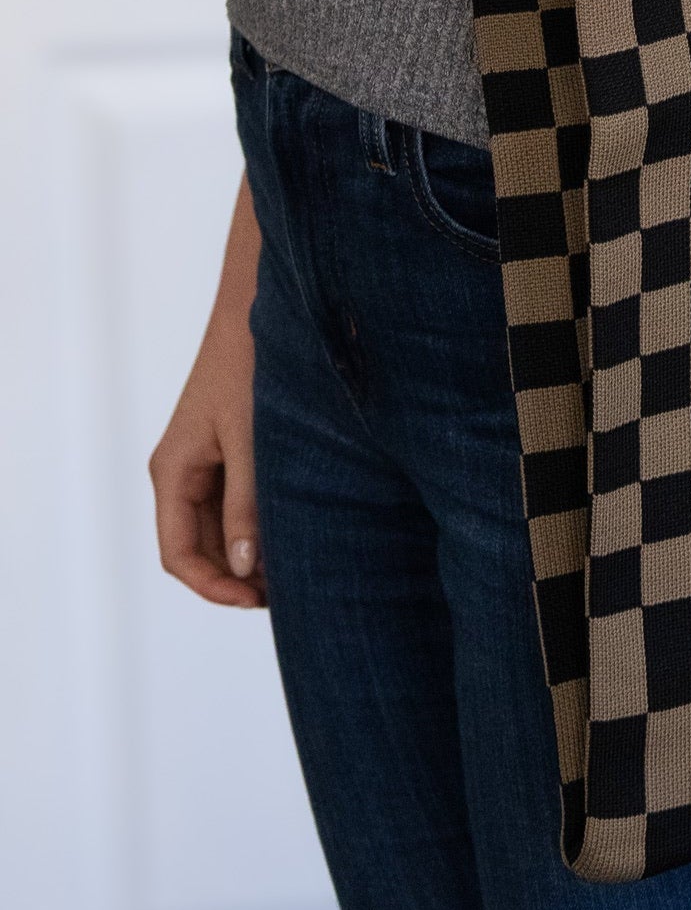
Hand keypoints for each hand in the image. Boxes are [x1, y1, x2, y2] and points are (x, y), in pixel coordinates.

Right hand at [149, 174, 266, 608]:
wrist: (263, 306)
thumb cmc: (253, 365)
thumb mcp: (252, 440)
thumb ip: (247, 504)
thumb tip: (245, 568)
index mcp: (173, 472)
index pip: (179, 554)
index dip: (215, 587)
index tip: (260, 602)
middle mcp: (182, 470)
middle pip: (198, 546)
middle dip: (237, 575)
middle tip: (290, 594)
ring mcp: (205, 459)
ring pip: (219, 526)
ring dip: (251, 552)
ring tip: (298, 569)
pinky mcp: (230, 446)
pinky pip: (237, 499)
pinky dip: (260, 522)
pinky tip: (298, 528)